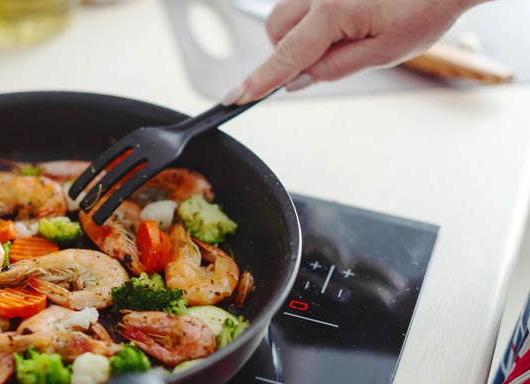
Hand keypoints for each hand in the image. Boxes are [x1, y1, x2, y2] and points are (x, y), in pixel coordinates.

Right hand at [223, 0, 488, 103]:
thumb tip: (298, 80)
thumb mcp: (384, 51)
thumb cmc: (426, 6)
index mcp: (332, 12)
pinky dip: (313, 18)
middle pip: (275, 30)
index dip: (258, 81)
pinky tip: (347, 18)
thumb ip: (334, 68)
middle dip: (286, 53)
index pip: (284, 57)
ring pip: (285, 14)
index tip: (235, 97)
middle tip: (324, 62)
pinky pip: (302, 2)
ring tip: (344, 37)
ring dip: (300, 35)